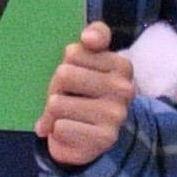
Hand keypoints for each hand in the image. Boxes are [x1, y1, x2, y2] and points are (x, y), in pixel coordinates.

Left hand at [40, 25, 138, 167]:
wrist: (94, 140)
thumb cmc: (84, 93)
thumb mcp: (88, 61)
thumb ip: (96, 36)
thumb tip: (88, 37)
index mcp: (121, 65)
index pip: (73, 52)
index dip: (66, 65)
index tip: (77, 75)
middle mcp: (124, 88)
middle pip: (64, 75)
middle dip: (56, 89)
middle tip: (66, 100)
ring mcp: (116, 114)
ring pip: (57, 103)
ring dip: (52, 113)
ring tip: (66, 117)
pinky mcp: (105, 138)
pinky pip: (60, 127)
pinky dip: (56, 131)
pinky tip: (68, 133)